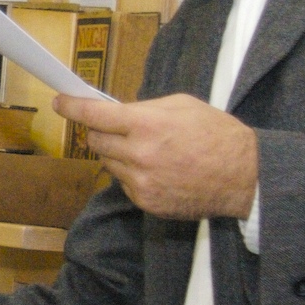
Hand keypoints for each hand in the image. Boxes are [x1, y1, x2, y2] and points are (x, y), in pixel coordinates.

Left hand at [56, 93, 257, 220]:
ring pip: (108, 163)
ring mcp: (141, 182)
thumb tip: (115, 112)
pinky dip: (132, 174)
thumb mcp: (180, 106)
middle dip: (99, 131)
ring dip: (118, 154)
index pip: (94, 115)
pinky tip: (157, 170)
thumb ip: (143, 109)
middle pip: (95, 141)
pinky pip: (124, 183)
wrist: (244, 176)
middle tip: (116, 127)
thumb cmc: (216, 134)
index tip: (60, 102)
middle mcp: (138, 155)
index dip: (72, 107)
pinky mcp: (146, 202)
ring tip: (147, 150)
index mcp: (146, 124)